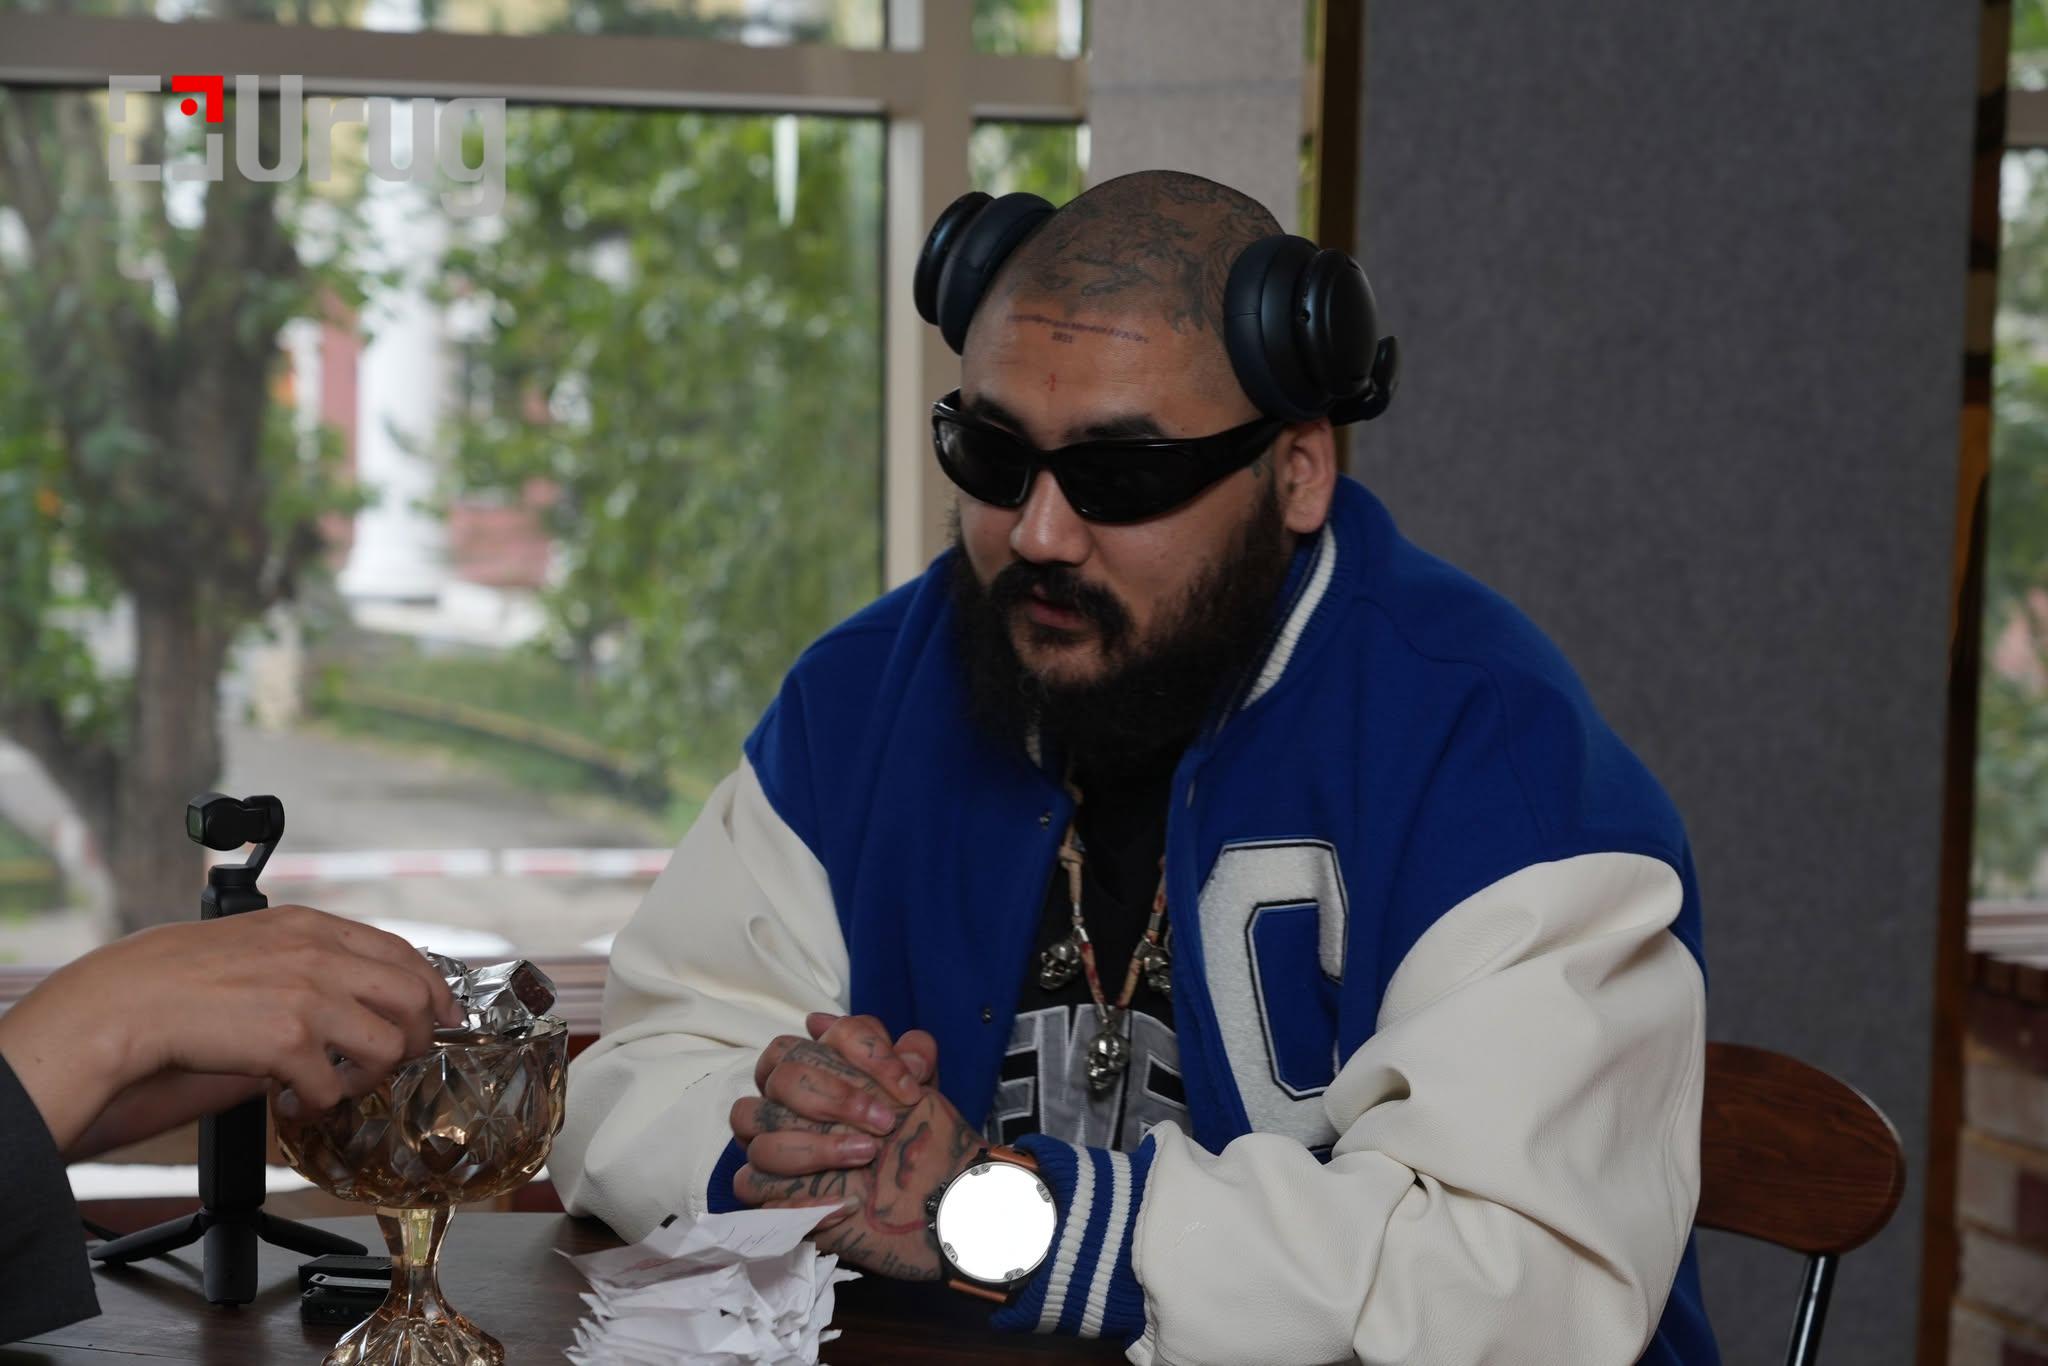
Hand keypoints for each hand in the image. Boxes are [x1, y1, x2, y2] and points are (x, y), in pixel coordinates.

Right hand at [0, 905, 462, 1154]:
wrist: (126, 1000)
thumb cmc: (179, 975)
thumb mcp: (258, 940)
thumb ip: (309, 956)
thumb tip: (354, 993)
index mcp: (315, 927)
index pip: (405, 954)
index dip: (433, 992)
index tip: (439, 1018)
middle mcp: (321, 955)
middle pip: (417, 998)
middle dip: (417, 1038)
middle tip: (390, 1063)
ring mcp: (309, 996)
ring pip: (391, 1046)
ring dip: (368, 1077)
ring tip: (334, 1085)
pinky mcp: (288, 1040)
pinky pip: (335, 1086)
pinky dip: (321, 1103)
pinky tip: (293, 1100)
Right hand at [729, 1013, 936, 1182]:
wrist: (915, 1197)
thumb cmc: (905, 1133)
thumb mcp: (919, 1094)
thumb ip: (916, 1062)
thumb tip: (908, 1055)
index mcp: (808, 1065)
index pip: (820, 1038)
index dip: (866, 1055)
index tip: (909, 1086)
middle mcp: (778, 1100)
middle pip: (783, 1078)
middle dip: (837, 1098)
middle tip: (884, 1122)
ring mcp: (766, 1145)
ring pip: (760, 1134)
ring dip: (817, 1147)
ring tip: (865, 1155)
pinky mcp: (764, 1192)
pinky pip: (753, 1186)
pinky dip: (797, 1198)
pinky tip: (843, 1203)